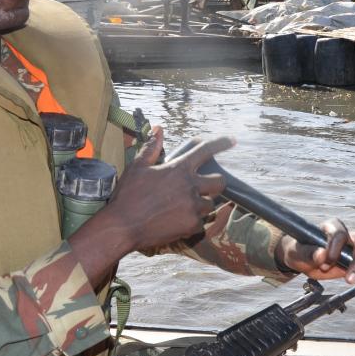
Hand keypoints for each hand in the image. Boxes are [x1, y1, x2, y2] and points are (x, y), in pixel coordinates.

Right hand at [106, 126, 232, 250]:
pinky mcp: (192, 225)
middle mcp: (190, 186)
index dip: (221, 143)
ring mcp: (193, 207)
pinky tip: (175, 222)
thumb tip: (159, 128)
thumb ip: (152, 147)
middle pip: (220, 181)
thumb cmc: (128, 195)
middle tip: (204, 186)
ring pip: (210, 204)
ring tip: (180, 208)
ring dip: (200, 205)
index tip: (232, 140)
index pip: (206, 150)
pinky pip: (200, 223)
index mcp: (179, 169)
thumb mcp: (137, 167)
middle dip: (216, 182)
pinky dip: (191, 222)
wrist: (122, 227)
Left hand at [276, 218, 354, 283]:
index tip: (326, 262)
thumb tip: (320, 254)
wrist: (304, 258)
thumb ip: (308, 254)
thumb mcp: (298, 253)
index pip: (339, 232)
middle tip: (350, 279)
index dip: (335, 247)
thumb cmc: (299, 251)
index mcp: (332, 228)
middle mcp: (348, 233)